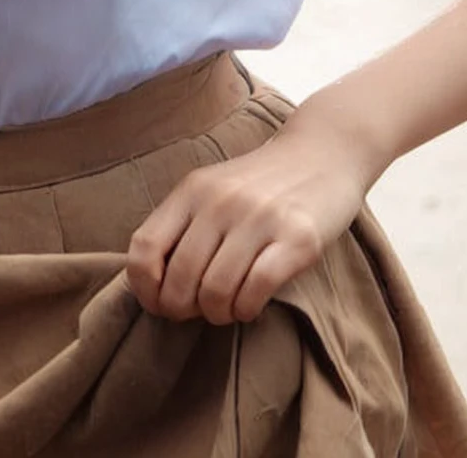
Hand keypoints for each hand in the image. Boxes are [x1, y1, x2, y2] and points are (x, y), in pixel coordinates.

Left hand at [125, 116, 376, 325]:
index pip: (144, 248)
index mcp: (192, 190)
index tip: (159, 303)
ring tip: (228, 308)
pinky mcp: (298, 237)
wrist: (322, 153)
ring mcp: (259, 217)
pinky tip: (251, 305)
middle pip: (180, 278)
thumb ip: (183, 227)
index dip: (144, 288)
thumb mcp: (212, 191)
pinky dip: (247, 309)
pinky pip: (257, 289)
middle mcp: (220, 201)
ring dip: (218, 313)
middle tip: (198, 311)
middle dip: (183, 310)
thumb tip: (155, 287)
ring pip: (216, 290)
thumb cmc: (261, 185)